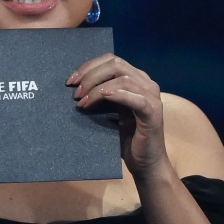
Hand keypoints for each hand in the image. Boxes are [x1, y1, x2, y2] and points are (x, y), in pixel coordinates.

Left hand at [68, 54, 170, 178]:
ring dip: (98, 88)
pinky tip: (104, 96)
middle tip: (74, 91)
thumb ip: (100, 95)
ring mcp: (152, 98)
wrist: (145, 163)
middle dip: (91, 75)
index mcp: (136, 80)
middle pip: (116, 64)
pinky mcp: (153, 113)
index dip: (89, 66)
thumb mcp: (109, 111)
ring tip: (82, 102)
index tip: (70, 80)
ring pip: (123, 79)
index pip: (111, 60)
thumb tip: (75, 86)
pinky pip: (137, 99)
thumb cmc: (125, 138)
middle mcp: (146, 84)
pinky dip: (118, 95)